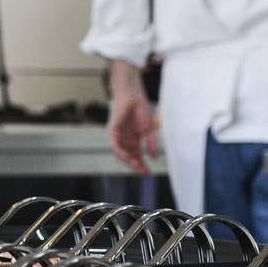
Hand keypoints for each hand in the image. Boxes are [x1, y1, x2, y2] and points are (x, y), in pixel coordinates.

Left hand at [106, 60, 158, 175]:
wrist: (132, 93)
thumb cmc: (139, 107)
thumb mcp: (149, 129)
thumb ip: (151, 143)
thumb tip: (155, 157)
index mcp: (133, 140)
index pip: (137, 156)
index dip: (142, 165)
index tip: (148, 173)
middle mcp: (125, 140)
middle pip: (129, 157)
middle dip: (136, 165)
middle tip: (144, 172)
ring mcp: (118, 135)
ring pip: (120, 153)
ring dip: (128, 160)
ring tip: (137, 165)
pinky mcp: (113, 129)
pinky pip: (114, 143)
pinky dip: (119, 151)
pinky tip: (126, 156)